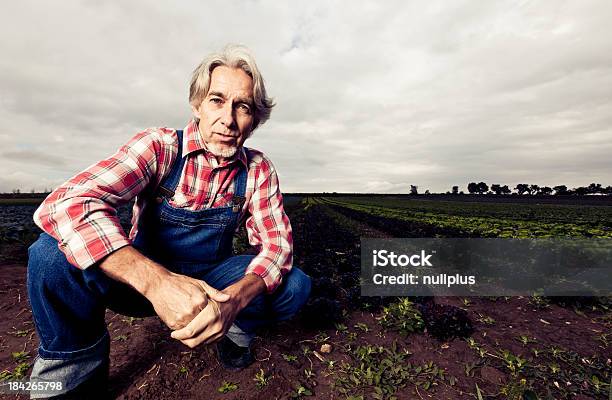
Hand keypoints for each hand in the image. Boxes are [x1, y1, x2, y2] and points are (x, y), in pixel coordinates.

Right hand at [97, 246, 229, 329]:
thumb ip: (214, 293)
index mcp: (201, 301)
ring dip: (196, 329)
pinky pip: (183, 331)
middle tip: (206, 324)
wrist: (159, 285)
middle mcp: (192, 311)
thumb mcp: (200, 284)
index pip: (212, 314)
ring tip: (195, 323)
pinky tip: (186, 323)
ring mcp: (182, 318)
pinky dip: (185, 330)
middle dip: (206, 326)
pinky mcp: (173, 323)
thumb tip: (228, 298)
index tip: (214, 316)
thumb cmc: (180, 283)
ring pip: (194, 330)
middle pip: (204, 324)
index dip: (213, 316)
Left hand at [170, 296, 240, 347]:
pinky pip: (205, 344)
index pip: (190, 332)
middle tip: (176, 335)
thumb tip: (179, 315)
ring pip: (199, 345)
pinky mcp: (220, 337)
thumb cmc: (216, 297)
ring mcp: (219, 333)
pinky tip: (193, 335)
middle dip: (182, 340)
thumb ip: (193, 304)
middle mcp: (216, 326)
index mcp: (210, 315)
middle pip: (193, 342)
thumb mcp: (204, 296)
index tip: (173, 333)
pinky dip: (198, 341)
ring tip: (183, 335)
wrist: (234, 302)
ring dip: (189, 342)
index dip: (179, 334)